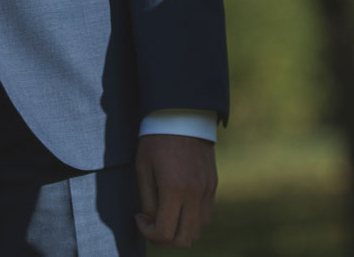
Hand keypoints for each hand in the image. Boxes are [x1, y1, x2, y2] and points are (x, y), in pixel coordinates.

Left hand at [135, 134, 215, 248]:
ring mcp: (207, 190)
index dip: (149, 234)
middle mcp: (195, 194)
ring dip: (181, 230)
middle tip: (152, 225)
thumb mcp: (143, 168)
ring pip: (198, 230)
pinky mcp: (213, 184)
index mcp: (174, 190)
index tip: (139, 218)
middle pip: (184, 239)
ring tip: (166, 215)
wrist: (183, 114)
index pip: (165, 233)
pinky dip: (192, 219)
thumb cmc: (156, 139)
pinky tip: (179, 205)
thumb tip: (151, 221)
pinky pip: (206, 214)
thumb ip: (148, 200)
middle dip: (165, 239)